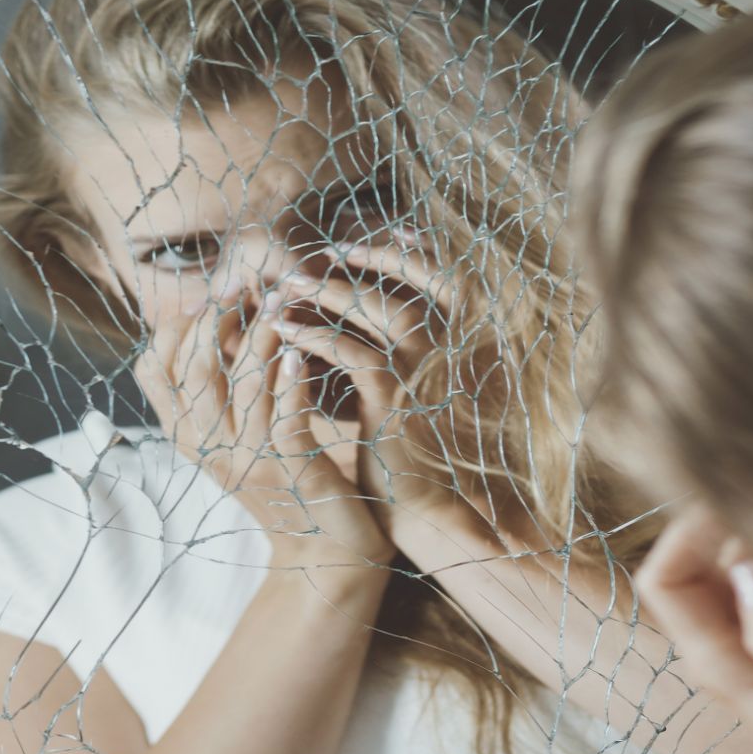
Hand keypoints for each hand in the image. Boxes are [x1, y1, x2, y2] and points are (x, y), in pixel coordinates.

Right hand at [135, 288, 393, 571]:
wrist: (325, 550)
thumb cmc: (287, 482)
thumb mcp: (239, 436)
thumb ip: (221, 389)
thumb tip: (216, 317)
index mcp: (188, 438)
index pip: (154, 371)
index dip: (177, 327)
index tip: (208, 295)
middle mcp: (208, 449)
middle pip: (194, 373)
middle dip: (216, 320)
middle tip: (241, 286)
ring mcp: (248, 462)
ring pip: (243, 388)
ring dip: (260, 338)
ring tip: (277, 303)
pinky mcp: (291, 471)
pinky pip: (286, 419)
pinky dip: (293, 383)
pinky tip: (301, 354)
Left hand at [267, 243, 528, 565]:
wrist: (422, 510)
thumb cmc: (406, 449)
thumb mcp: (401, 389)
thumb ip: (386, 348)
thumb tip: (338, 307)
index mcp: (466, 345)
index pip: (444, 280)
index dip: (408, 256)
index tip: (360, 243)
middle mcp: (458, 352)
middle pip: (417, 284)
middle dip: (367, 263)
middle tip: (319, 256)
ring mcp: (433, 375)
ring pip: (385, 312)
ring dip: (334, 293)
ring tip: (290, 286)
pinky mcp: (401, 402)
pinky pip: (357, 356)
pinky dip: (318, 338)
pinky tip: (286, 333)